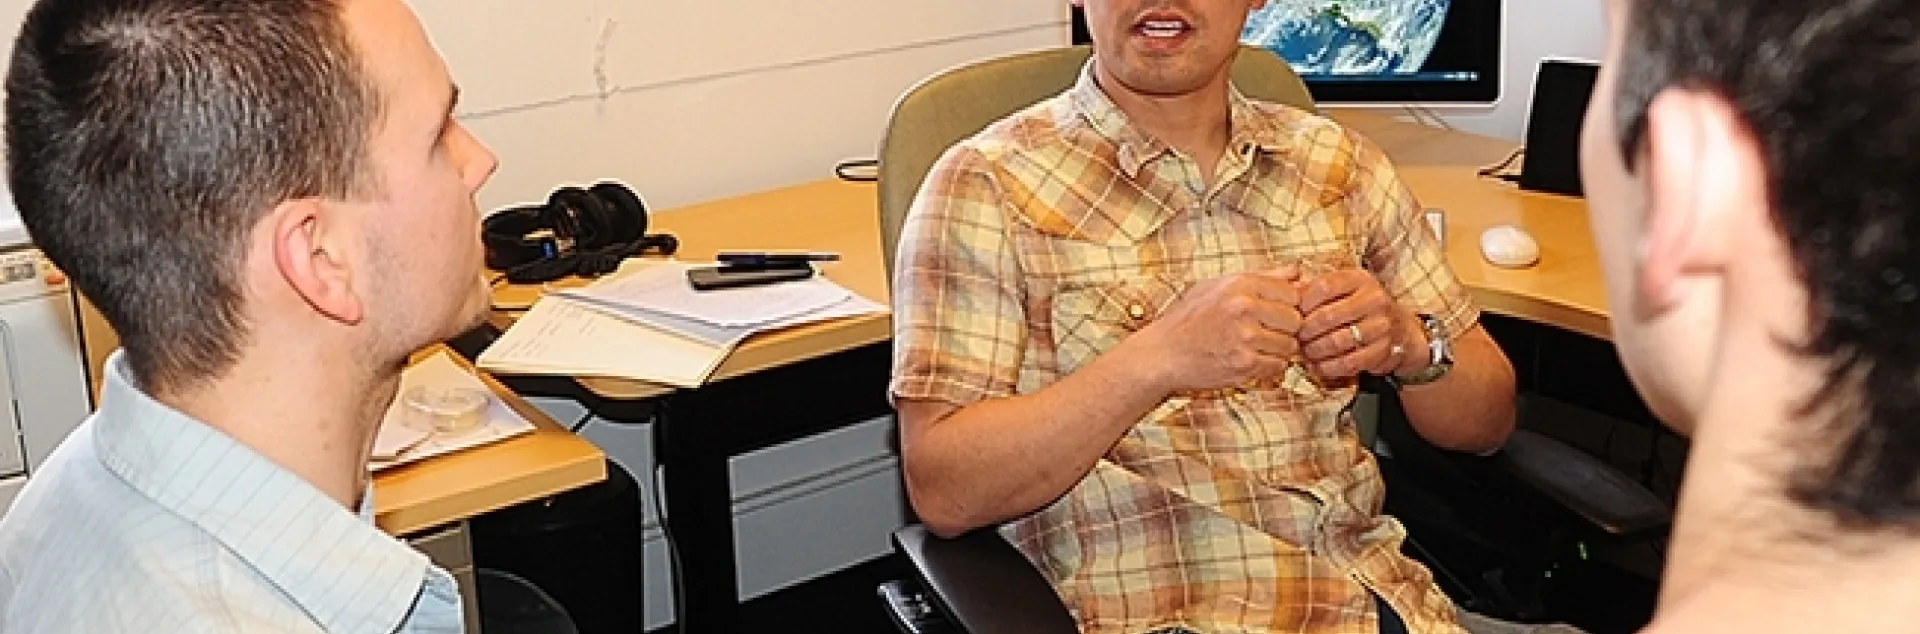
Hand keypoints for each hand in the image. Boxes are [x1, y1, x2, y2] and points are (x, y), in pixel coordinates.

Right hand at [1132, 267, 1303, 392]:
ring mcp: (1245, 337)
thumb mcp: (1219, 287)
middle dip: (1285, 329)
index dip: (1286, 305)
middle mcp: (1243, 307)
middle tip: (1265, 333)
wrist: (1162, 354)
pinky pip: (1278, 366)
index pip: (1292, 292)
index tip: (1272, 314)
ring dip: (1278, 350)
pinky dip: (1269, 367)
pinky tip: (1250, 360)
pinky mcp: (1244, 364)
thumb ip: (1261, 277)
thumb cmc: (1188, 319)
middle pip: (1295, 320)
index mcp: (1240, 284)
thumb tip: (1297, 271)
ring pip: (1289, 346)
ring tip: (1255, 347)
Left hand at [1295, 268, 1422, 380]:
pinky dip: (1329, 367)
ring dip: (1315, 351)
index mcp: (1359, 279)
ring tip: (1305, 353)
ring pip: (1337, 342)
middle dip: (1305, 332)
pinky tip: (1318, 366)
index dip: (1303, 302)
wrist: (1403, 329)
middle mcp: (1374, 299)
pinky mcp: (1384, 350)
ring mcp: (1381, 325)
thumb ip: (1314, 288)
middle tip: (1295, 339)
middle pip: (1327, 316)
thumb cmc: (1361, 307)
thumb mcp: (1343, 289)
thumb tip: (1285, 293)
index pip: (1324, 286)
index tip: (1293, 314)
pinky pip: (1349, 363)